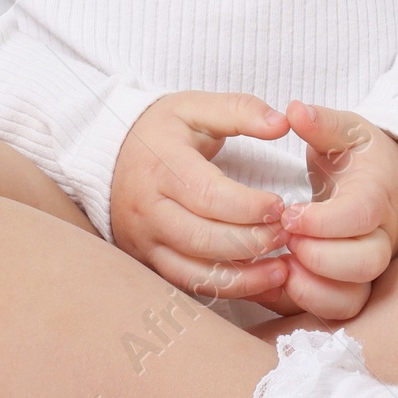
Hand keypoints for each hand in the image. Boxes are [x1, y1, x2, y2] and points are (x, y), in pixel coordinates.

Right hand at [109, 91, 294, 301]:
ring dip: (244, 277)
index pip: (207, 195)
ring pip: (195, 272)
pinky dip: (227, 290)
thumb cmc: (161, 132)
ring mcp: (146, 241)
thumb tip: (282, 123)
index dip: (248, 206)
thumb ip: (239, 110)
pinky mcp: (150, 263)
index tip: (280, 206)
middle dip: (251, 242)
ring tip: (282, 269)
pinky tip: (259, 284)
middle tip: (286, 234)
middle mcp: (148, 209)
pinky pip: (189, 286)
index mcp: (161, 166)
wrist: (111, 157)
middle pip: (202, 239)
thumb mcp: (195, 107)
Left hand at [251, 101, 397, 322]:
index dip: (323, 221)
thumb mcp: (347, 129)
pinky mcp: (352, 286)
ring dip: (313, 291)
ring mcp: (368, 268)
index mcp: (377, 196)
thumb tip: (294, 110)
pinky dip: (304, 305)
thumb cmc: (363, 156)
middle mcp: (380, 238)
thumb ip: (320, 122)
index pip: (359, 217)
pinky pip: (334, 312)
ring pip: (353, 298)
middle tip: (285, 239)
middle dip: (320, 258)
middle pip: (365, 265)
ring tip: (281, 267)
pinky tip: (274, 282)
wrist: (393, 184)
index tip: (288, 213)